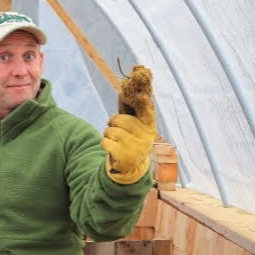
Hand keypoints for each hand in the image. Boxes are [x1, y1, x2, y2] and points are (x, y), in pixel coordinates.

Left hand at [103, 65, 156, 184]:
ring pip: (111, 131)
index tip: (141, 95)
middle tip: (117, 128)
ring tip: (117, 141)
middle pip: (120, 120)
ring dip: (109, 134)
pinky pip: (106, 142)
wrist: (129, 165)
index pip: (147, 112)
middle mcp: (145, 137)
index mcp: (148, 125)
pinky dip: (105, 144)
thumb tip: (123, 89)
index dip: (144, 103)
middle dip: (113, 122)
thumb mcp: (132, 123)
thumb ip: (129, 108)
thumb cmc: (130, 137)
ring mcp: (136, 148)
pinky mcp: (125, 157)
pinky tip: (114, 149)